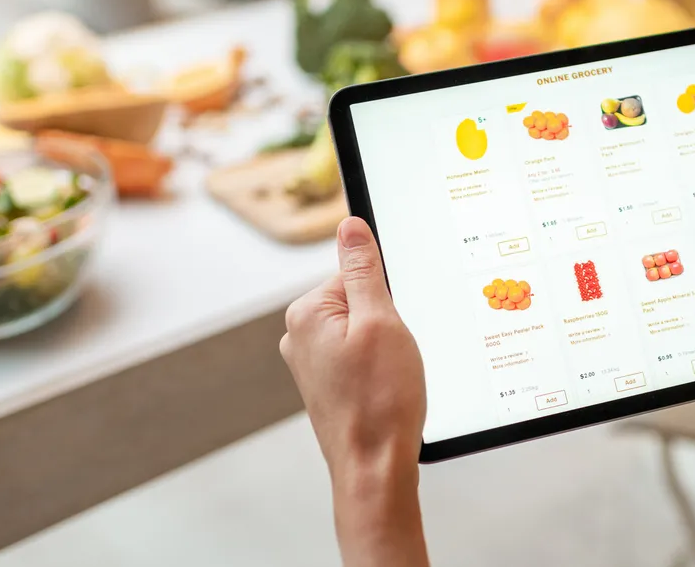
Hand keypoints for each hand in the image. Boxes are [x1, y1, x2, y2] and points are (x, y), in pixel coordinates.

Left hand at [281, 216, 428, 566]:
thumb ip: (364, 269)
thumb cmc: (380, 403)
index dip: (388, 298)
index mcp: (306, 313)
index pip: (357, 273)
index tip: (395, 326)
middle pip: (360, 301)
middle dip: (388, 323)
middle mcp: (299, 336)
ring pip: (364, 331)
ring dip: (387, 348)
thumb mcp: (381, 322)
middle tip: (394, 356)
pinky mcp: (326, 384)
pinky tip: (386, 390)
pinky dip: (380, 368)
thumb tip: (350, 226)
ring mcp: (311, 362)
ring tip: (390, 378)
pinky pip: (361, 356)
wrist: (374, 469)